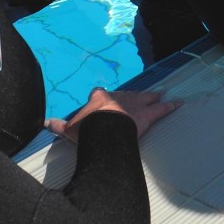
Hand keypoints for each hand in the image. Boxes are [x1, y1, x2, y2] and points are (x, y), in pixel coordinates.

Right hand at [46, 88, 180, 140]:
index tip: (103, 102)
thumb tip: (44, 123)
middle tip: (135, 97)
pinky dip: (170, 106)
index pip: (100, 93)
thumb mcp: (70, 129)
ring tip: (160, 94)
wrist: (104, 129)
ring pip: (145, 97)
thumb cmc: (87, 129)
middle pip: (126, 94)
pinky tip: (178, 103)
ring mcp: (134, 104)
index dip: (102, 99)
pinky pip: (161, 109)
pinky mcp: (147, 114)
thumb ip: (59, 126)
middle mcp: (118, 96)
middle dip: (131, 96)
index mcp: (99, 98)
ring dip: (152, 96)